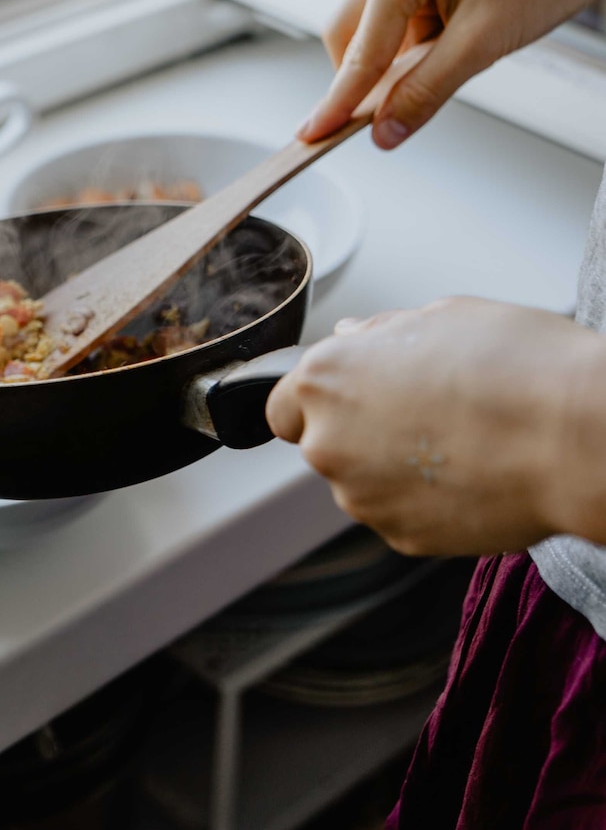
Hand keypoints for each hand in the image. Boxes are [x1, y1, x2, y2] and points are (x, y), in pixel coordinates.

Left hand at [266, 297, 605, 555]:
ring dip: (393, 468)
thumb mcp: (441, 316)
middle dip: (360, 432)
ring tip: (459, 441)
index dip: (317, 401)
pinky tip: (471, 473)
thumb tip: (355, 338)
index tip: (350, 397)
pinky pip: (400, 515)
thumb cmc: (514, 365)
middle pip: (324, 444)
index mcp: (326, 378)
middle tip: (424, 412)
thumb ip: (381, 334)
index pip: (282, 405)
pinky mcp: (402, 537)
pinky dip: (425, 501)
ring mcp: (363, 497)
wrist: (572, 436)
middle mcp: (329, 442)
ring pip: (362, 483)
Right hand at [298, 0, 605, 149]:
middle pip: (347, 37)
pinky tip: (451, 54)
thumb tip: (385, 131)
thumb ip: (426, 91)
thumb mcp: (483, 43)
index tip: (312, 135)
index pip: (358, 51)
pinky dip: (413, 53)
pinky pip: (399, 26)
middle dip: (361, 79)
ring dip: (393, 65)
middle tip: (382, 117)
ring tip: (446, 69)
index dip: (337, 101)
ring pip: (372, 33)